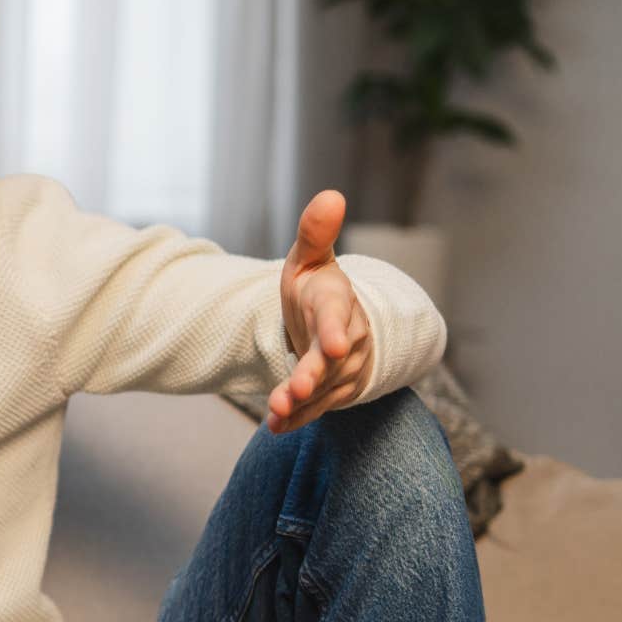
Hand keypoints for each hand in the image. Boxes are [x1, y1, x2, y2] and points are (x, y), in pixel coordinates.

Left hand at [270, 190, 373, 432]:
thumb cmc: (316, 288)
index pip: (339, 318)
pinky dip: (295, 419)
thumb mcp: (311, 259)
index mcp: (338, 304)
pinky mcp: (329, 392)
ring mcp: (340, 370)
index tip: (336, 345)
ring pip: (323, 390)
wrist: (332, 323)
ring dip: (301, 402)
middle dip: (313, 375)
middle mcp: (347, 340)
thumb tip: (331, 194)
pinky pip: (314, 409)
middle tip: (295, 389)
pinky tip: (275, 427)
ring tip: (277, 409)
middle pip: (332, 362)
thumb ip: (315, 233)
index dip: (337, 331)